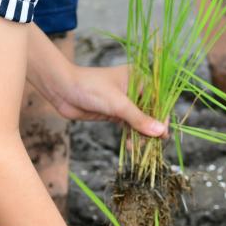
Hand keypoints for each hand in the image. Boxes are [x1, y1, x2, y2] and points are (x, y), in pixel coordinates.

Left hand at [51, 64, 167, 137]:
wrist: (62, 89)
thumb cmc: (91, 88)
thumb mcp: (118, 104)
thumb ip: (139, 119)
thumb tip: (161, 132)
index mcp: (139, 78)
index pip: (159, 99)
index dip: (162, 117)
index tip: (163, 135)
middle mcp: (134, 88)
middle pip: (150, 112)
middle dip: (150, 129)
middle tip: (151, 145)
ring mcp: (124, 101)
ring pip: (139, 121)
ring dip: (140, 135)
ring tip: (139, 148)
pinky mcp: (114, 112)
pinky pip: (128, 126)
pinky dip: (130, 136)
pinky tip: (130, 146)